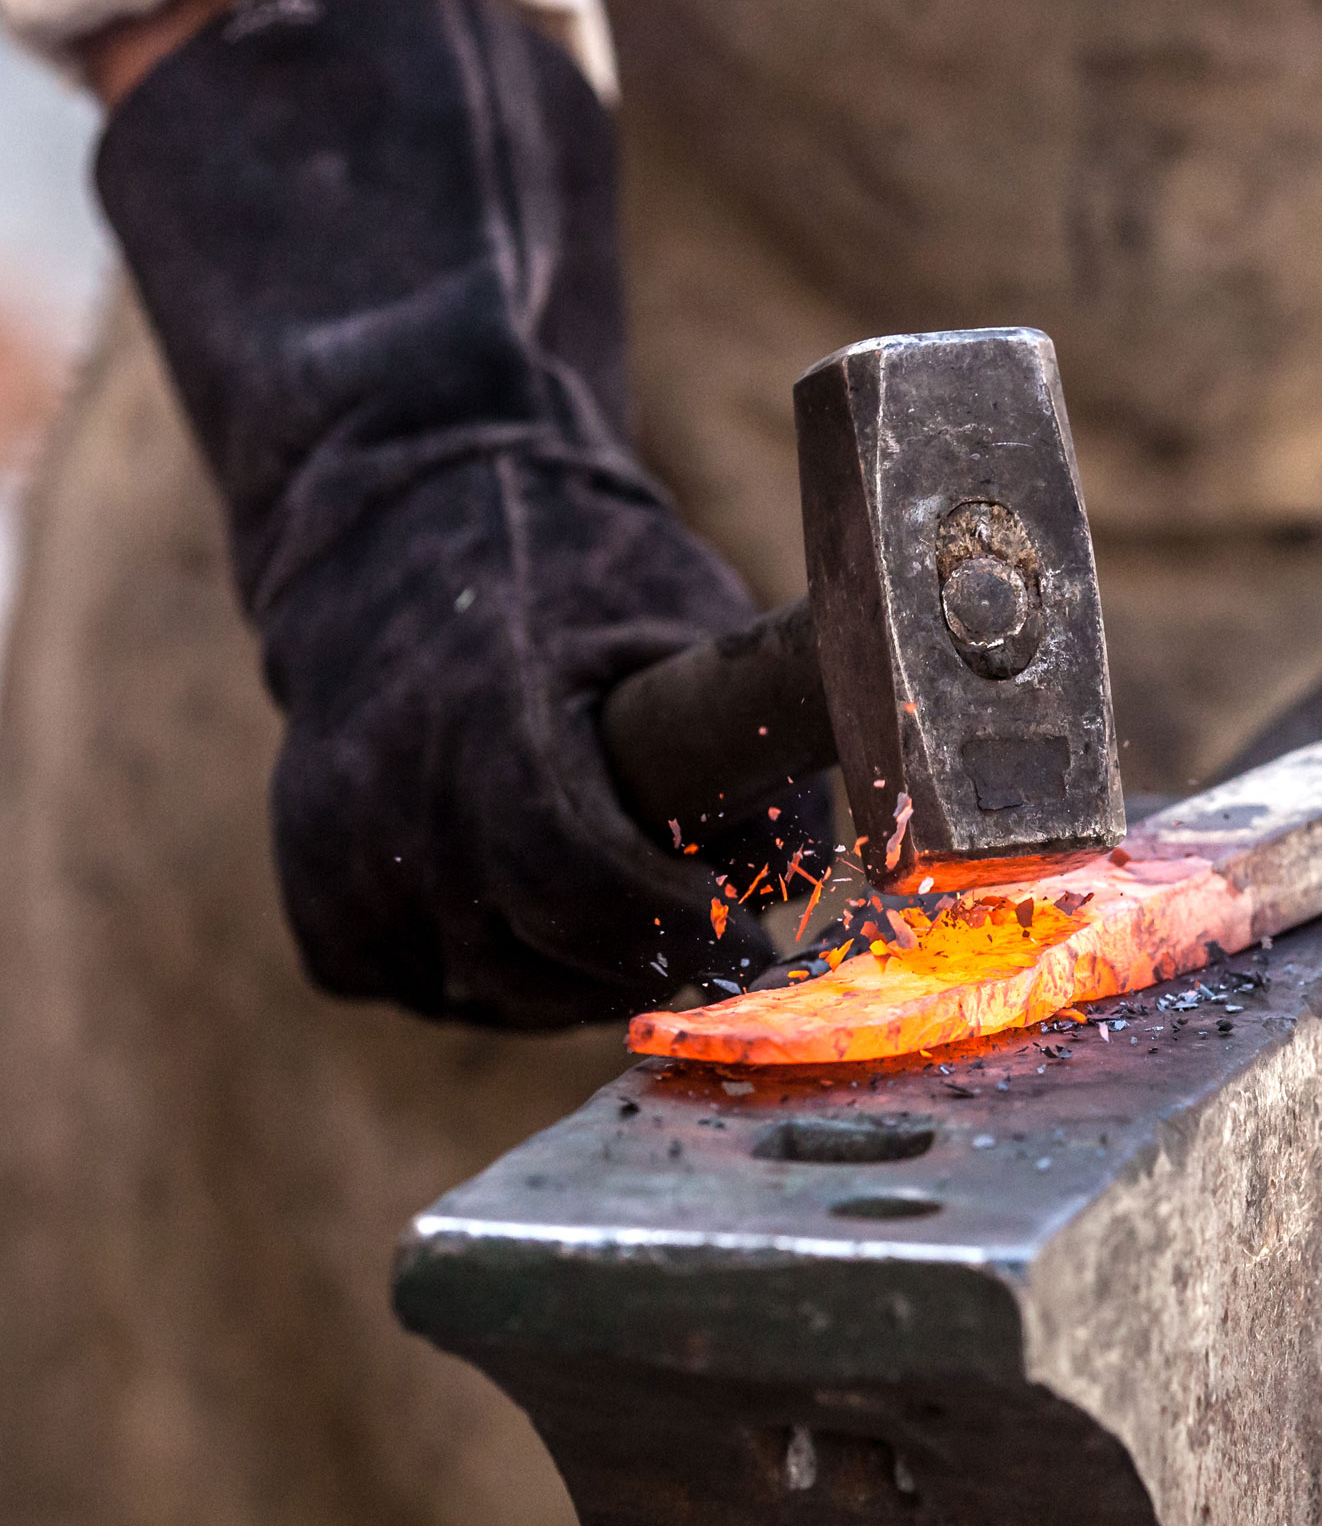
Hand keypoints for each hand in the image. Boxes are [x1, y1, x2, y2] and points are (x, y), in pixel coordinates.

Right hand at [95, 0, 828, 1026]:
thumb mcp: (687, 626)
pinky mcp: (306, 886)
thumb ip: (752, 747)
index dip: (672, 925)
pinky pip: (405, 976)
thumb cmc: (579, 581)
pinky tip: (521, 907)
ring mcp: (331, 839)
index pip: (578, 870)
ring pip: (478, 987)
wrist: (399, 538)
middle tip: (707, 940)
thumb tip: (812, 884)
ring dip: (563, 977)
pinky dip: (476, 968)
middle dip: (639, 963)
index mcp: (493, 705)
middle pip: (534, 952)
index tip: (741, 934)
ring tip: (621, 913)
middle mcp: (393, 780)